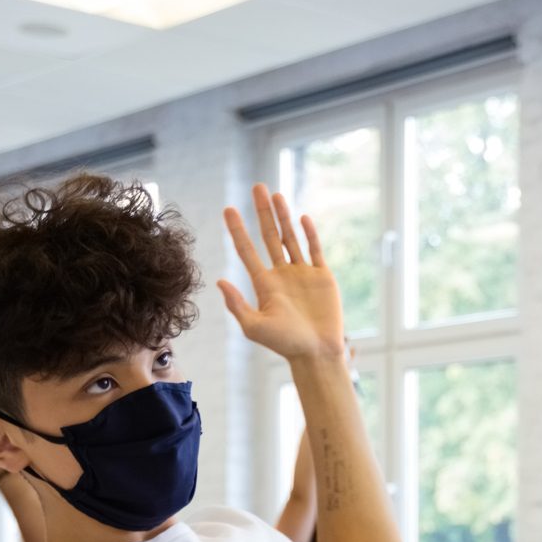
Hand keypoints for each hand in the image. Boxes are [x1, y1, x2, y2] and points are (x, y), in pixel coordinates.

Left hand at [215, 184, 345, 361]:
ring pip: (290, 238)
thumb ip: (237, 304)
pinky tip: (302, 217)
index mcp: (264, 284)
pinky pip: (314, 250)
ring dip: (283, 216)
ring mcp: (302, 274)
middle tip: (256, 187)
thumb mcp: (254, 327)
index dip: (237, 229)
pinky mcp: (322, 277)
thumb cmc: (285, 344)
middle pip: (269, 236)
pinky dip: (309, 234)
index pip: (247, 250)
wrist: (317, 353)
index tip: (228, 209)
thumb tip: (219, 280)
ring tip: (275, 195)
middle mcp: (281, 275)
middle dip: (262, 212)